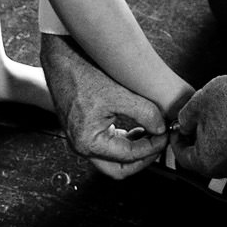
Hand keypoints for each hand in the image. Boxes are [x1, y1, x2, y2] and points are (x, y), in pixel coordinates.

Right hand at [39, 34, 168, 178]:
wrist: (61, 58)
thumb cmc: (82, 73)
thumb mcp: (119, 93)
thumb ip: (144, 113)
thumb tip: (161, 128)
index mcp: (88, 142)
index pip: (128, 156)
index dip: (151, 148)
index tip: (164, 135)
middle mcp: (82, 146)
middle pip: (119, 169)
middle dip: (142, 158)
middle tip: (159, 143)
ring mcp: (81, 139)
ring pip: (113, 158)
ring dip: (133, 149)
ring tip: (151, 133)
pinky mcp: (84, 129)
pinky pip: (107, 145)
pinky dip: (123, 140)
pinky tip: (137, 127)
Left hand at [173, 72, 226, 178]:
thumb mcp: (195, 106)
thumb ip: (184, 121)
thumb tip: (183, 126)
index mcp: (207, 162)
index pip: (183, 158)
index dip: (176, 141)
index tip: (176, 131)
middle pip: (204, 160)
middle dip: (195, 143)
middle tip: (191, 125)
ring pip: (222, 156)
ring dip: (214, 142)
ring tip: (211, 120)